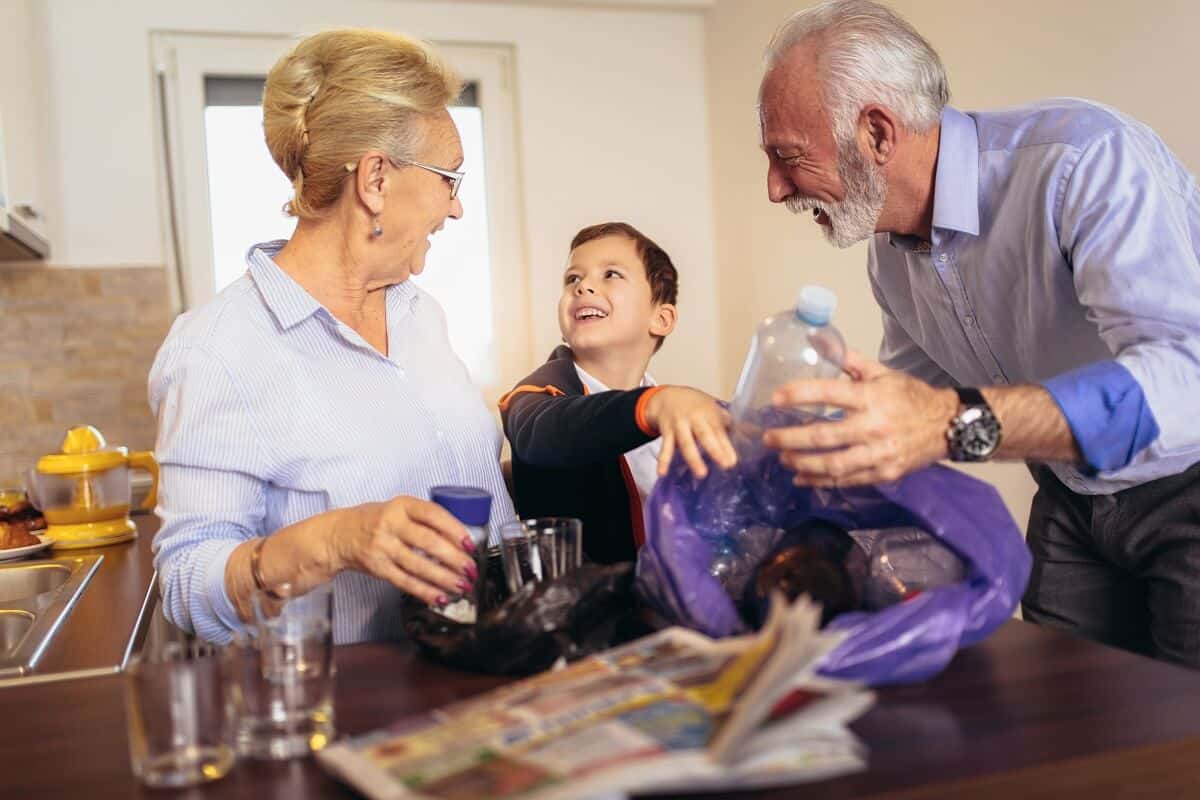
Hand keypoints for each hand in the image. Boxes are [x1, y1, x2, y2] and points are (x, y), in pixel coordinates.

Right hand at [335, 496, 477, 606]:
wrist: (340, 535)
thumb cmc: (376, 520)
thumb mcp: (399, 509)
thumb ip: (425, 520)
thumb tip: (460, 542)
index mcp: (401, 505)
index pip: (433, 514)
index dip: (454, 529)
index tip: (470, 544)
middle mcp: (391, 524)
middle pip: (428, 542)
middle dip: (454, 559)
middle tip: (471, 569)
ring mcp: (382, 546)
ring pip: (418, 565)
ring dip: (443, 578)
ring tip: (461, 586)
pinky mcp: (377, 567)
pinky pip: (405, 582)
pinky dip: (424, 591)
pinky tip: (439, 597)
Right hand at [643, 386, 736, 477]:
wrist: (666, 397)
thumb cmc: (694, 405)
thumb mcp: (712, 408)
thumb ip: (728, 423)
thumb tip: (753, 433)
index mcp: (708, 413)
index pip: (719, 431)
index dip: (727, 445)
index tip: (733, 460)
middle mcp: (694, 418)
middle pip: (704, 435)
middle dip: (715, 449)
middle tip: (725, 465)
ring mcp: (679, 425)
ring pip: (686, 443)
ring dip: (693, 458)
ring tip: (701, 474)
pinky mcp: (666, 433)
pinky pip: (665, 448)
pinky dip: (663, 460)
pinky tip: (662, 473)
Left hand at [762, 351, 957, 486]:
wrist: (948, 425)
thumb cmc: (910, 397)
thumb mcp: (882, 373)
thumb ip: (849, 360)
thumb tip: (818, 341)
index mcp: (871, 396)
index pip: (829, 393)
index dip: (800, 394)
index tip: (776, 399)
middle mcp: (874, 426)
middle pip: (823, 435)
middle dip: (790, 438)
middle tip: (768, 437)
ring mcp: (879, 453)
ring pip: (833, 463)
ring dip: (802, 463)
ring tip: (783, 458)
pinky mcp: (884, 473)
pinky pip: (847, 480)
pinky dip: (821, 481)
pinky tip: (802, 478)